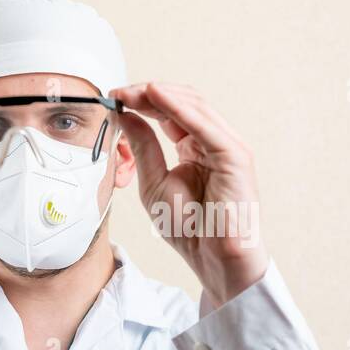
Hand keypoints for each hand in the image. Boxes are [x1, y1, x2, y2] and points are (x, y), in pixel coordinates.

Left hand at [111, 82, 269, 306]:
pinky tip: (156, 97)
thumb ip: (143, 148)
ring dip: (160, 95)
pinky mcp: (235, 155)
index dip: (143, 101)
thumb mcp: (154, 183)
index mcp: (196, 149)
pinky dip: (178, 108)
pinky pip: (204, 124)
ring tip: (132, 91)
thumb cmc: (191, 229)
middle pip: (183, 103)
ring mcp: (227, 147)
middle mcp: (213, 143)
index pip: (170, 113)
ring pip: (195, 106)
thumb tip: (125, 114)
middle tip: (119, 92)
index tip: (114, 98)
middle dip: (149, 93)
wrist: (214, 258)